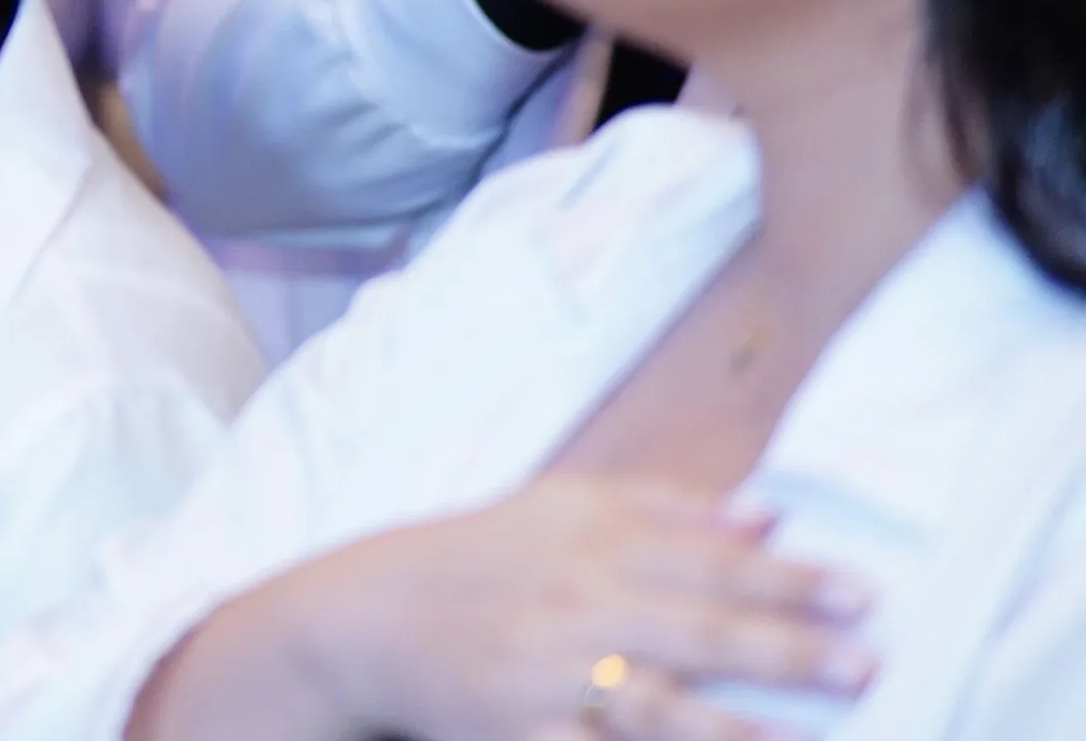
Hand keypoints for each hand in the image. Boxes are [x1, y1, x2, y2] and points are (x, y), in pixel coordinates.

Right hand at [141, 476, 876, 740]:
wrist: (359, 619)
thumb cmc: (472, 560)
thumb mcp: (557, 508)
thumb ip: (665, 508)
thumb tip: (770, 509)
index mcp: (583, 541)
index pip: (702, 557)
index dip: (785, 576)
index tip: (862, 590)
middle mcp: (569, 603)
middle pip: (691, 624)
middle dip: (783, 644)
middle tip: (867, 659)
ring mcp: (543, 673)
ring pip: (653, 701)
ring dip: (737, 722)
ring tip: (811, 736)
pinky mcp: (518, 731)